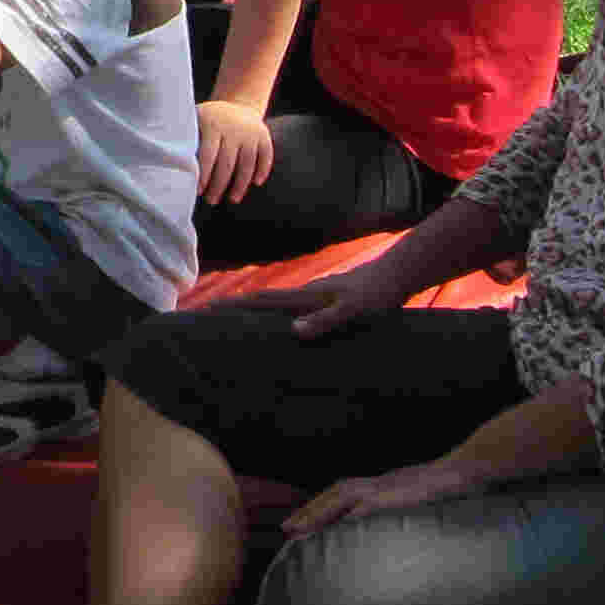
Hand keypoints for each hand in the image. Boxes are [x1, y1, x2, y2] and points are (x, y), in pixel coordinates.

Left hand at [193, 98, 276, 205]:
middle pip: (227, 163)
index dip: (204, 175)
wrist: (238, 101)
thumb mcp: (196, 119)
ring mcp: (250, 132)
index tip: (198, 191)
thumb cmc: (209, 119)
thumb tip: (170, 162)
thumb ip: (187, 138)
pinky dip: (262, 170)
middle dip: (218, 185)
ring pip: (247, 163)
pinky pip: (266, 155)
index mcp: (212, 124)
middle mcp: (233, 128)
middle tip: (211, 201)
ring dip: (240, 184)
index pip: (208, 155)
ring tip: (232, 199)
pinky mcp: (264, 136)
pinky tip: (256, 184)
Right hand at [212, 263, 400, 340]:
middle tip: (210, 312)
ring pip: (277, 304)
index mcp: (305, 296)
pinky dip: (278, 314)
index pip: (261, 301)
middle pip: (262, 300)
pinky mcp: (327, 300)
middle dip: (235, 306)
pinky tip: (283, 322)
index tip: (207, 308)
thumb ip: (324, 320)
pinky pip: (294, 308)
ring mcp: (315, 296)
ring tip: (236, 319)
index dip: (234, 305)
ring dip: (254, 309)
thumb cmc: (376, 295)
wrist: (397, 274)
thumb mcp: (351, 312)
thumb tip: (292, 330)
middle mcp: (305, 294)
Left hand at [285, 453, 491, 536]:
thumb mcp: (414, 500)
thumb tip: (379, 527)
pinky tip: (341, 524)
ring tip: (301, 530)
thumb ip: (396, 511)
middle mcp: (378, 483)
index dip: (318, 506)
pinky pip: (373, 503)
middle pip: (334, 493)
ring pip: (345, 496)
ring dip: (321, 512)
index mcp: (379, 486)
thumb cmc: (445, 488)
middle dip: (309, 511)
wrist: (467, 470)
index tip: (298, 523)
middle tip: (287, 529)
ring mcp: (388, 486)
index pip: (340, 494)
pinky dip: (356, 513)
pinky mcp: (401, 494)